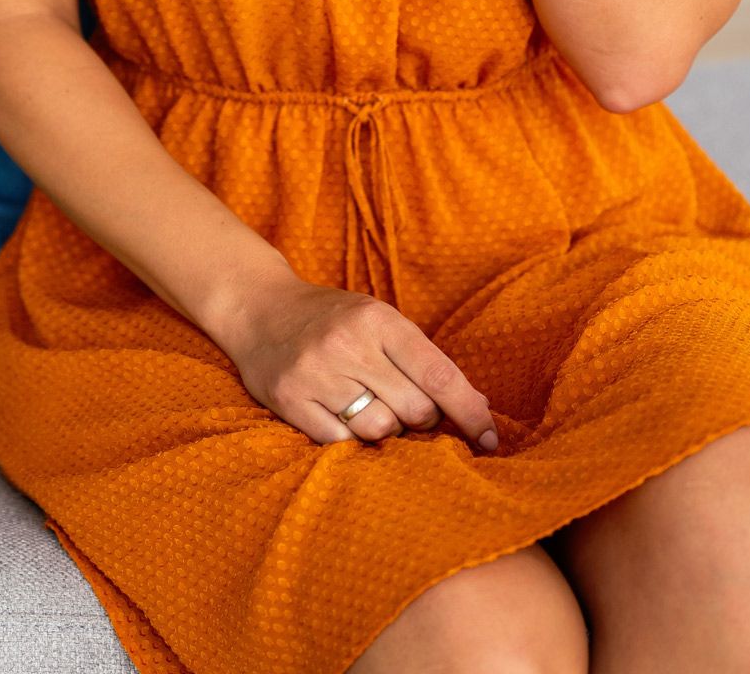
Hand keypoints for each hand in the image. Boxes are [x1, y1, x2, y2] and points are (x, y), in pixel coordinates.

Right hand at [215, 271, 497, 449]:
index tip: (490, 438)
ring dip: (387, 430)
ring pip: (380, 430)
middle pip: (414, 409)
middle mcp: (347, 345)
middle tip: (408, 407)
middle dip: (423, 419)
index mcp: (377, 319)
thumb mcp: (378, 319)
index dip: (470, 412)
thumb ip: (421, 359)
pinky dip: (352, 440)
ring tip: (373, 408)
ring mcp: (316, 374)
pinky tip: (345, 419)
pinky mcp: (290, 400)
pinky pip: (341, 443)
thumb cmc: (332, 318)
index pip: (438, 374)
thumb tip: (477, 408)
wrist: (259, 308)